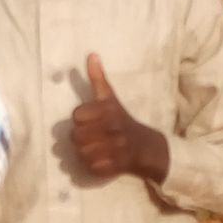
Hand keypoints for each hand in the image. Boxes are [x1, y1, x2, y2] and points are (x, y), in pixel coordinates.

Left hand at [70, 52, 169, 183]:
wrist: (146, 147)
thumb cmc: (122, 120)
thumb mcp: (110, 98)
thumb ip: (98, 79)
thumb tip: (91, 55)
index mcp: (109, 111)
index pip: (77, 116)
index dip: (80, 119)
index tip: (89, 120)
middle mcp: (113, 129)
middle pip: (75, 136)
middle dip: (80, 137)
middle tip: (90, 136)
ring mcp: (115, 149)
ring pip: (81, 153)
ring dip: (84, 152)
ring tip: (94, 147)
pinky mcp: (115, 167)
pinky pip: (91, 167)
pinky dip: (92, 166)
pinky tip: (100, 159)